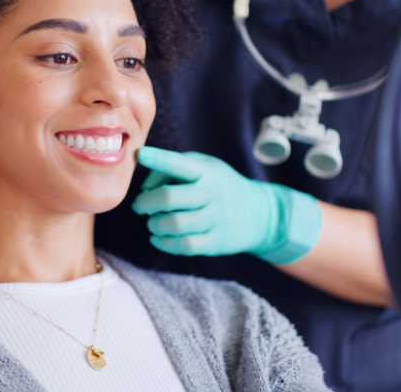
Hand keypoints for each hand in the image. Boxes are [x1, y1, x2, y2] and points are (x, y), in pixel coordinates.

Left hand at [132, 147, 321, 264]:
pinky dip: (164, 243)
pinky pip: (185, 245)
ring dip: (155, 224)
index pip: (180, 163)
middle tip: (140, 206)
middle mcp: (212, 193)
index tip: (141, 155)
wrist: (260, 213)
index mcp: (207, 171)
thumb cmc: (220, 186)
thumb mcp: (205, 167)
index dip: (159, 159)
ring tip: (153, 222)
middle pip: (169, 198)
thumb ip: (173, 169)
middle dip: (145, 203)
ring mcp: (216, 218)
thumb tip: (145, 187)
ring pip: (175, 224)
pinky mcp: (217, 241)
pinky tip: (158, 238)